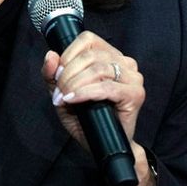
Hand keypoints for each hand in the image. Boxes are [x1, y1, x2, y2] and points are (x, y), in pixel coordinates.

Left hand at [40, 31, 145, 152]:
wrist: (103, 146)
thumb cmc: (86, 119)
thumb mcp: (63, 93)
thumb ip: (53, 75)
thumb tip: (51, 55)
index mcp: (110, 56)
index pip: (87, 40)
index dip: (68, 55)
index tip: (57, 76)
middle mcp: (125, 63)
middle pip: (90, 56)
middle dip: (68, 75)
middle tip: (58, 94)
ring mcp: (133, 78)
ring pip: (97, 70)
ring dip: (74, 85)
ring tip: (64, 99)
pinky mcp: (135, 94)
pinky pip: (106, 87)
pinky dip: (85, 93)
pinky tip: (73, 100)